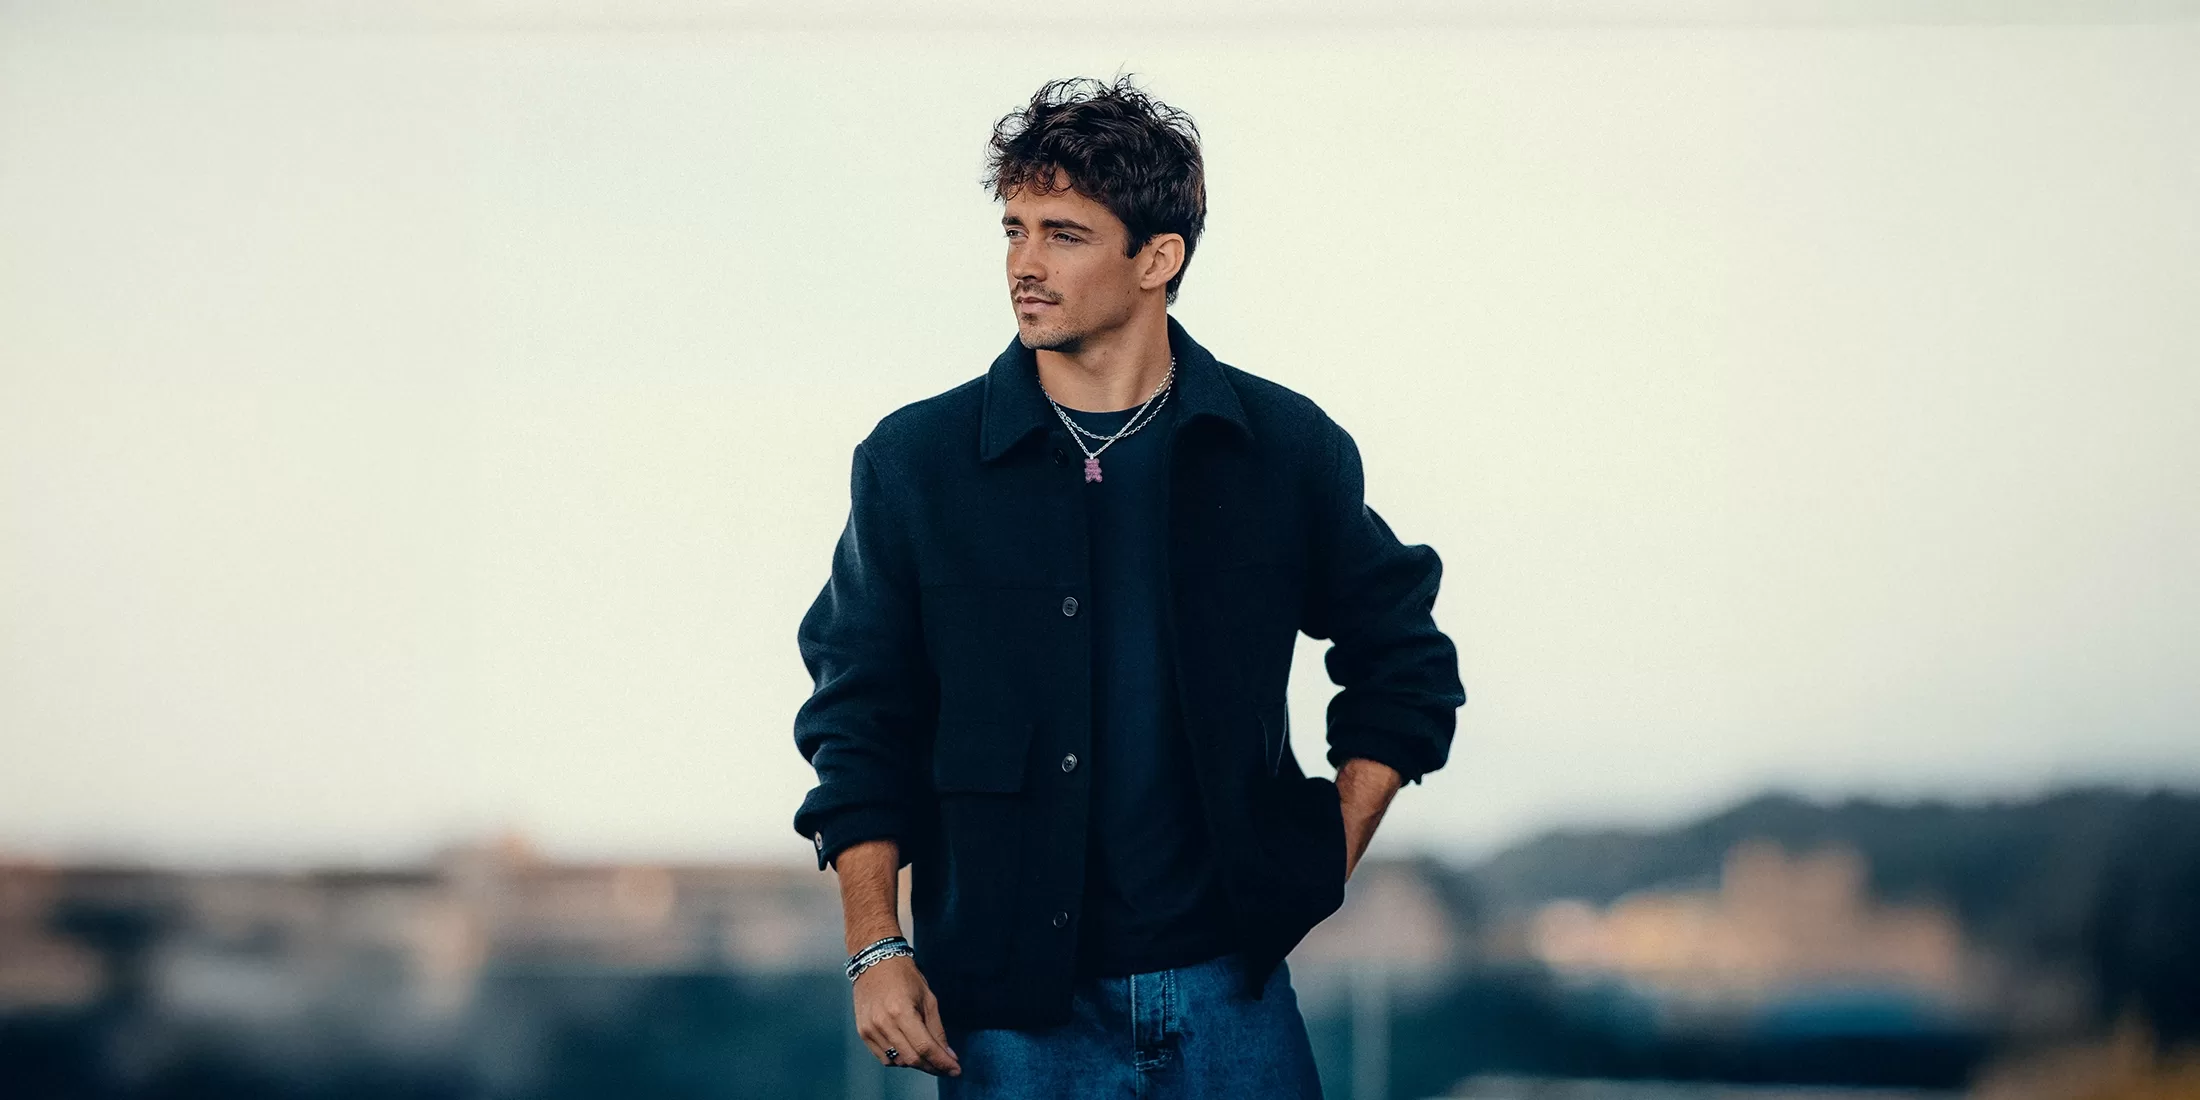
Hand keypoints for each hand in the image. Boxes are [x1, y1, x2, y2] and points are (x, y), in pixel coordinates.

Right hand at [852, 955, 960, 1076]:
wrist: (875, 962)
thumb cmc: (904, 976)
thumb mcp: (928, 999)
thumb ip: (937, 1030)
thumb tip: (948, 1054)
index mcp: (901, 1011)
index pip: (925, 1047)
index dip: (942, 1062)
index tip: (956, 1070)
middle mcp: (883, 1023)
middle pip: (912, 1058)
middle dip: (932, 1067)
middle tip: (946, 1067)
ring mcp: (870, 1029)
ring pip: (898, 1061)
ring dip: (916, 1063)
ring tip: (928, 1055)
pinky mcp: (863, 1033)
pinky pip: (884, 1057)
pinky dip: (899, 1059)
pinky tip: (909, 1050)